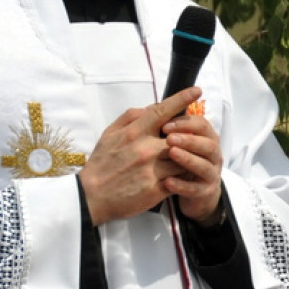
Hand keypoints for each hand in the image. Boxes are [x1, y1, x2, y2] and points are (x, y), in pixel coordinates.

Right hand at [78, 87, 222, 224]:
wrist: (91, 197)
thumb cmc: (101, 163)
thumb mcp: (109, 134)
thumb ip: (130, 117)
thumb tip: (150, 108)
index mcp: (134, 132)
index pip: (162, 111)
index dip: (181, 99)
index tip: (197, 91)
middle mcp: (145, 149)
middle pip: (180, 136)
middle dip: (188, 136)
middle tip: (193, 137)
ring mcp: (152, 170)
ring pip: (183, 158)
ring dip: (187, 157)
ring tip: (187, 158)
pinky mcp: (156, 189)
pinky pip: (179, 179)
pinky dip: (182, 176)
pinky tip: (181, 175)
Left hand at [161, 108, 222, 224]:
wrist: (195, 193)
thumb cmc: (182, 162)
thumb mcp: (178, 143)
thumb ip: (171, 128)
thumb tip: (153, 109)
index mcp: (206, 138)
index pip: (202, 124)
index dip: (185, 123)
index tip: (165, 124)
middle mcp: (213, 155)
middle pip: (208, 143)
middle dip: (189, 139)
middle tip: (169, 138)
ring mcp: (211, 174)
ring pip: (204, 166)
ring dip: (188, 159)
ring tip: (171, 154)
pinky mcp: (206, 192)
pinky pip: (196, 189)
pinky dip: (182, 185)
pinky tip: (167, 181)